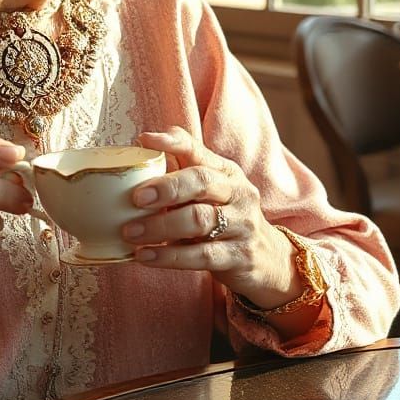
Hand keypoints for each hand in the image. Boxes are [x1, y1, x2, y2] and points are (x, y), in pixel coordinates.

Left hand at [123, 129, 303, 309]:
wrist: (269, 259)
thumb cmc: (225, 217)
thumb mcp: (209, 192)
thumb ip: (180, 172)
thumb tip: (140, 147)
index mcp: (226, 171)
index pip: (198, 149)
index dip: (171, 142)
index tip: (144, 140)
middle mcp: (238, 192)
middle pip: (202, 181)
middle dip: (166, 187)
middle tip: (135, 198)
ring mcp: (243, 225)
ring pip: (199, 220)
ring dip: (160, 226)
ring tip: (130, 232)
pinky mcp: (240, 256)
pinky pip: (202, 255)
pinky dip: (169, 256)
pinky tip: (145, 256)